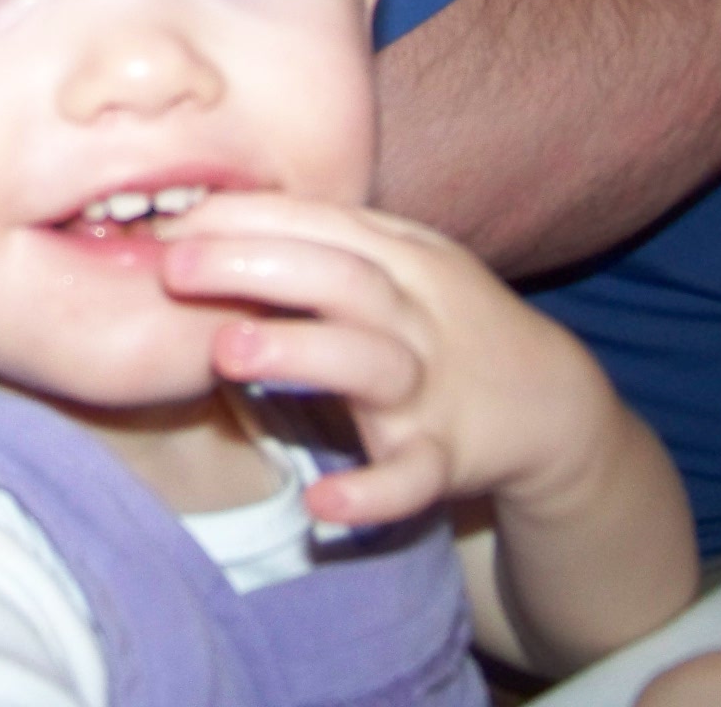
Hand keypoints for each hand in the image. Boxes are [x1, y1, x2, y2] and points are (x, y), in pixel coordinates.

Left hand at [156, 194, 620, 526]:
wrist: (550, 400)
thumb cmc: (441, 318)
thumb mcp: (401, 259)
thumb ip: (321, 241)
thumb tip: (205, 222)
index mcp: (396, 256)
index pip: (317, 222)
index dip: (244, 217)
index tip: (170, 219)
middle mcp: (411, 313)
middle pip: (337, 276)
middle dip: (254, 264)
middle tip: (173, 267)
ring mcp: (428, 385)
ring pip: (367, 362)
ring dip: (299, 350)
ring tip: (226, 350)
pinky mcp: (444, 457)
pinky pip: (412, 477)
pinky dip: (372, 493)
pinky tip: (323, 505)